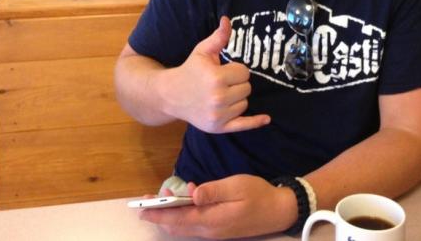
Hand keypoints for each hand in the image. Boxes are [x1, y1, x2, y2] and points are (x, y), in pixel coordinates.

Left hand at [140, 175, 296, 238]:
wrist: (279, 211)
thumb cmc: (258, 195)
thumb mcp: (237, 186)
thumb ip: (213, 191)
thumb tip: (192, 193)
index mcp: (211, 219)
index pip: (177, 218)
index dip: (158, 212)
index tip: (142, 206)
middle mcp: (208, 230)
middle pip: (176, 226)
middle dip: (159, 215)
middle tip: (146, 200)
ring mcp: (213, 232)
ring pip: (183, 228)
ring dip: (169, 216)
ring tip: (160, 201)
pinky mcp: (218, 230)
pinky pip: (192, 226)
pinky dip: (181, 217)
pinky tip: (183, 203)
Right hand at [166, 16, 269, 133]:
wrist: (170, 95)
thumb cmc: (190, 70)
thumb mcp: (202, 51)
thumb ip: (218, 37)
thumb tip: (227, 20)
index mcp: (215, 78)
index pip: (244, 72)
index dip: (235, 69)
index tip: (223, 70)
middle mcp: (218, 98)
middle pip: (247, 88)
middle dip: (237, 83)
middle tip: (221, 82)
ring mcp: (218, 115)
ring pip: (245, 103)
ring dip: (237, 98)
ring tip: (220, 94)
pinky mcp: (218, 127)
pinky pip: (243, 125)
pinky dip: (255, 122)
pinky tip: (266, 118)